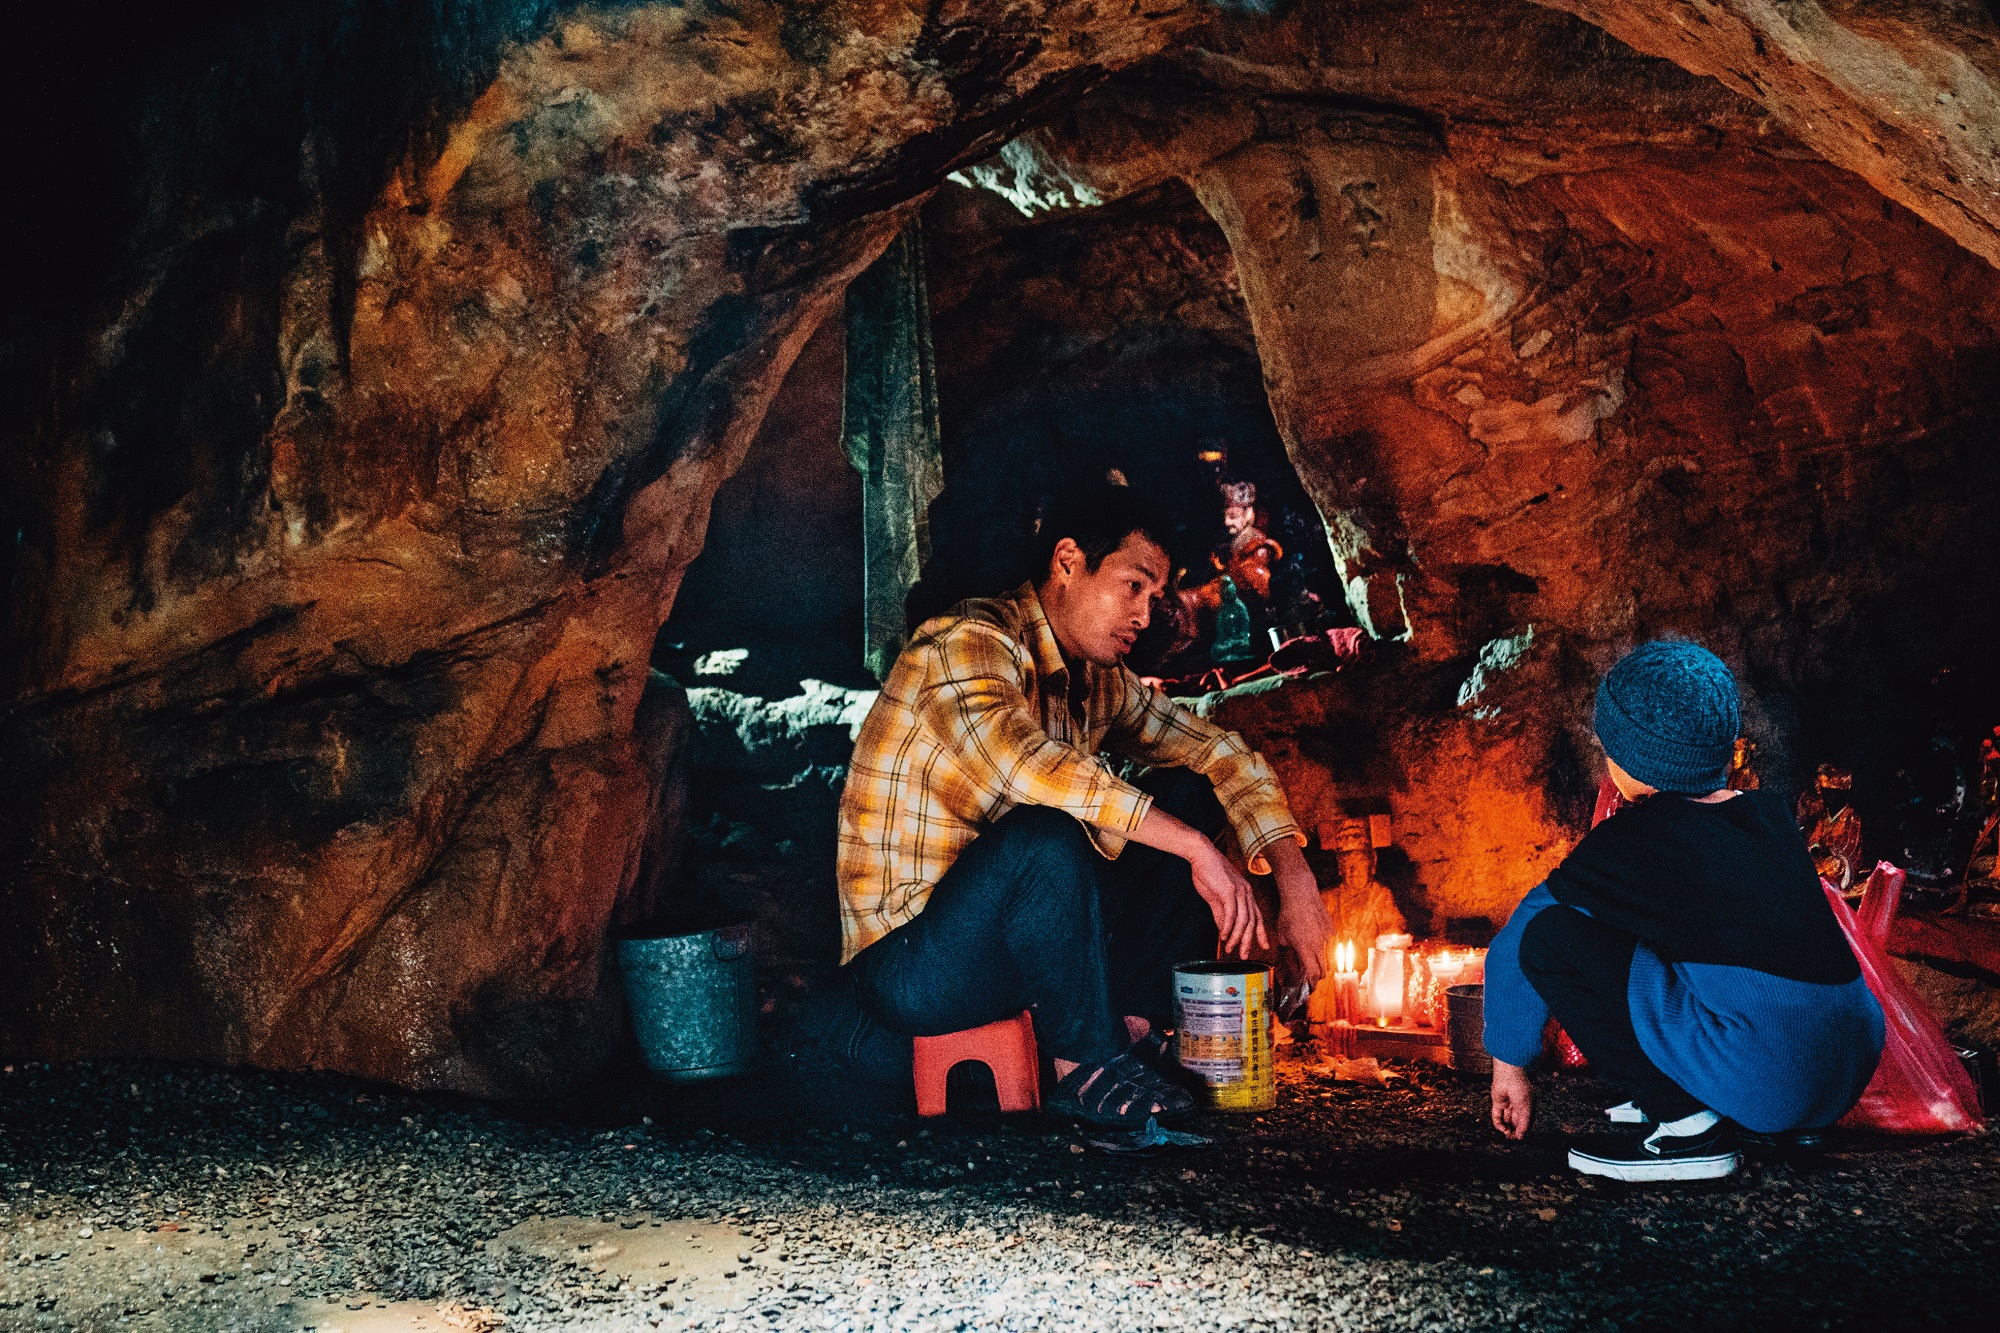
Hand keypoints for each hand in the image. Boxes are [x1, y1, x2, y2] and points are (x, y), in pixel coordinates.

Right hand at [1189, 841, 1266, 958]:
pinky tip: (1223, 936)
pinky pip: (1231, 914)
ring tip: (1230, 949)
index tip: (1264, 946)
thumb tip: (1224, 931)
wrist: (1201, 854)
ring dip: (1237, 937)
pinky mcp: (1229, 891)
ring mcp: (1239, 891)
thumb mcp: (1216, 897)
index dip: (1261, 933)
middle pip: (1253, 921)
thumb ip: (1221, 914)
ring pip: (1243, 920)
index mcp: (1246, 893)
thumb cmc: (1208, 873)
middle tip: (1244, 955)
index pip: (1257, 916)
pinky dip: (1228, 928)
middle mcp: (1246, 893)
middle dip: (1249, 941)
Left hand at [1266, 839, 1329, 988]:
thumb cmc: (1288, 916)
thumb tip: (1289, 974)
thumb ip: (1287, 958)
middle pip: (1323, 971)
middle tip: (1307, 977)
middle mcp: (1319, 945)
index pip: (1313, 974)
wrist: (1301, 894)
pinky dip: (1322, 950)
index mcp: (1305, 948)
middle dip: (1315, 976)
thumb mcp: (1283, 939)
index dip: (1311, 985)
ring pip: (1327, 960)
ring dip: (1319, 964)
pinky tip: (1312, 940)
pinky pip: (1329, 947)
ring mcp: (1328, 938)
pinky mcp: (1332, 931)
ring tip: (1308, 958)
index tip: (1306, 989)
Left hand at [1491, 1059, 1532, 1139]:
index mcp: (1527, 1106)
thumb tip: (1521, 1137)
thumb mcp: (1526, 1110)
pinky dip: (1498, 1123)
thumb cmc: (1521, 1091)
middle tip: (1511, 1139)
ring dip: (1506, 1128)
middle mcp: (1517, 1106)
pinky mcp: (1497, 1103)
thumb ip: (1524, 1124)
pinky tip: (1501, 1129)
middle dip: (1513, 1131)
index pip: (1525, 1122)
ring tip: (1506, 1135)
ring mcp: (1507, 1104)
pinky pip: (1497, 1115)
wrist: (1509, 1077)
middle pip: (1515, 1122)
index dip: (1522, 1131)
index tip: (1520, 1138)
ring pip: (1506, 1120)